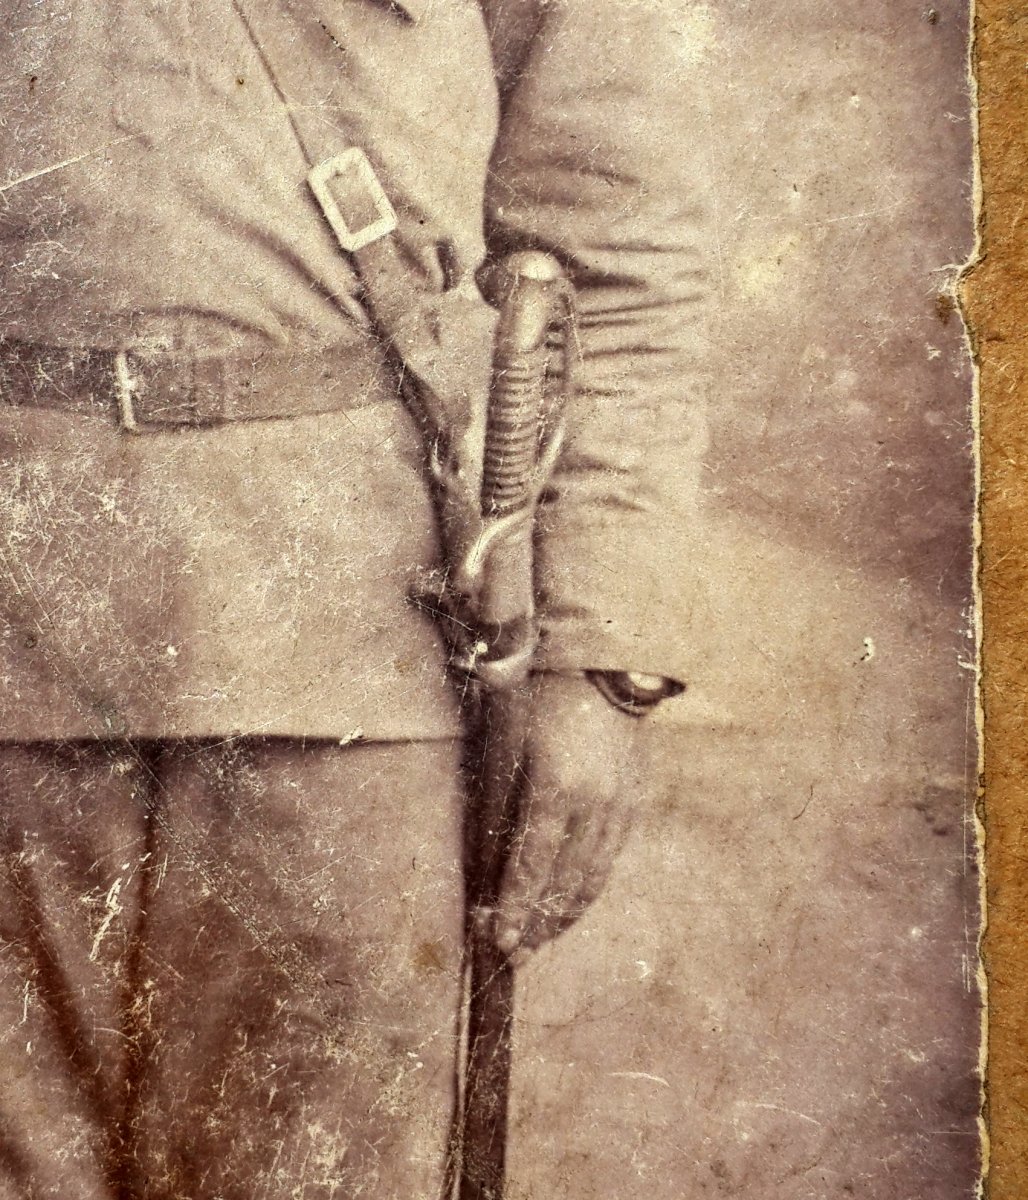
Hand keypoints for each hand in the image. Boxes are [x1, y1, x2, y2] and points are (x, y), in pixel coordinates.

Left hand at [483, 672, 647, 961]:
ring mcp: (619, 806)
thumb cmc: (539, 699)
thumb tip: (486, 862)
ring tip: (542, 938)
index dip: (514, 908)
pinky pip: (610, 858)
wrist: (604, 666)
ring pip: (593, 878)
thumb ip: (498, 801)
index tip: (499, 941)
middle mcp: (594, 805)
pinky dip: (589, 887)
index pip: (531, 866)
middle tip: (517, 954)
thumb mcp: (508, 742)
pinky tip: (572, 902)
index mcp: (557, 788)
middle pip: (564, 883)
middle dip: (538, 923)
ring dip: (565, 914)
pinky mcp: (634, 803)